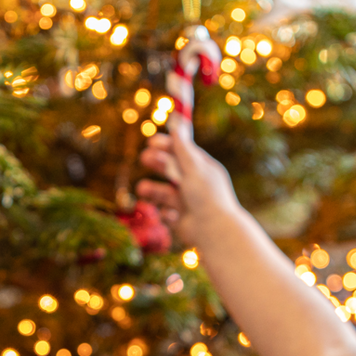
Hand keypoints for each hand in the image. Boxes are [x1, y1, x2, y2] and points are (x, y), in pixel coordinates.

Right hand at [136, 125, 239, 247]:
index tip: (152, 141)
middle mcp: (196, 185)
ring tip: (141, 189)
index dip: (168, 146)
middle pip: (172, 170)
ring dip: (153, 189)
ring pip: (165, 192)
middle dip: (157, 164)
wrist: (214, 232)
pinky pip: (167, 213)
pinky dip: (166, 213)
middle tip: (144, 158)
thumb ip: (183, 148)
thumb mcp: (194, 168)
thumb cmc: (206, 197)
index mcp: (203, 170)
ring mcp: (188, 202)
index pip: (183, 153)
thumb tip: (178, 122)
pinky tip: (173, 217)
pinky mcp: (181, 220)